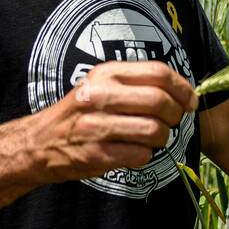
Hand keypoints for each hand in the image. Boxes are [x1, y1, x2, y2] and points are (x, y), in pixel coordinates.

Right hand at [28, 60, 197, 183]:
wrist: (38, 144)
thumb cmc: (80, 113)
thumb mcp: (100, 85)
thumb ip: (135, 83)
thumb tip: (182, 90)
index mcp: (106, 74)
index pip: (158, 72)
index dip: (183, 88)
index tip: (189, 101)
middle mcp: (100, 95)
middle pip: (160, 101)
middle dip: (175, 115)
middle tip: (172, 122)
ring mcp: (97, 125)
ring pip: (154, 130)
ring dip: (162, 138)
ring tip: (152, 139)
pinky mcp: (97, 153)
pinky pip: (141, 155)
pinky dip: (146, 155)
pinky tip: (135, 151)